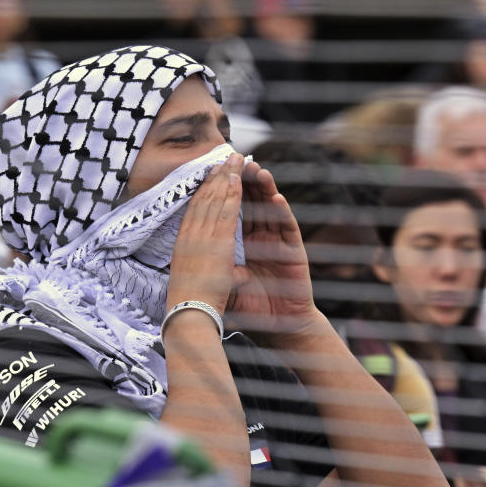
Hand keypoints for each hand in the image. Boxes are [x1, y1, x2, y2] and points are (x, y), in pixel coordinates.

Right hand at [167, 153, 244, 316]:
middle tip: (224, 157)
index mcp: (183, 246)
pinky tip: (238, 177)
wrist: (188, 317)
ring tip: (233, 158)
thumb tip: (226, 270)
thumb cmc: (192, 308)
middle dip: (214, 176)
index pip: (193, 211)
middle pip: (202, 199)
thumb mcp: (198, 283)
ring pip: (213, 198)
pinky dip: (231, 191)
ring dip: (224, 176)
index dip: (203, 191)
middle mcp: (189, 236)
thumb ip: (211, 270)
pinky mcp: (216, 240)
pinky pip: (225, 209)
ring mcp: (201, 236)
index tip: (211, 175)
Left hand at [227, 161, 317, 340]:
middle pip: (252, 203)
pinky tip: (276, 198)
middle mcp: (263, 238)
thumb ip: (214, 264)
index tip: (214, 172)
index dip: (224, 191)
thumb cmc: (253, 307)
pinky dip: (282, 213)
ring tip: (256, 169)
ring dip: (264, 188)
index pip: (232, 210)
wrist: (279, 327)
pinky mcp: (294, 252)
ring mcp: (279, 243)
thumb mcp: (226, 281)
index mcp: (244, 243)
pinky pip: (287, 228)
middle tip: (234, 159)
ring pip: (270, 209)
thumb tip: (190, 255)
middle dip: (243, 180)